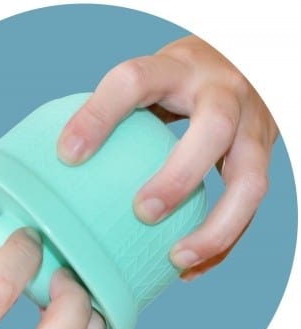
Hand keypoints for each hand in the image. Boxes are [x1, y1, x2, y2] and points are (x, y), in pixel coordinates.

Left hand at [57, 35, 277, 279]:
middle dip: (178, 178)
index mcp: (178, 68)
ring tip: (176, 259)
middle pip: (213, 130)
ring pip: (249, 182)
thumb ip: (117, 108)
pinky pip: (250, 207)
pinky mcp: (263, 155)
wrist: (240, 62)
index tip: (68, 155)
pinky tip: (190, 266)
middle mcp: (222, 93)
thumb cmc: (180, 79)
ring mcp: (250, 126)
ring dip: (215, 230)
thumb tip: (65, 157)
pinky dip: (222, 242)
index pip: (136, 81)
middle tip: (142, 212)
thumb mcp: (149, 79)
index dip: (99, 116)